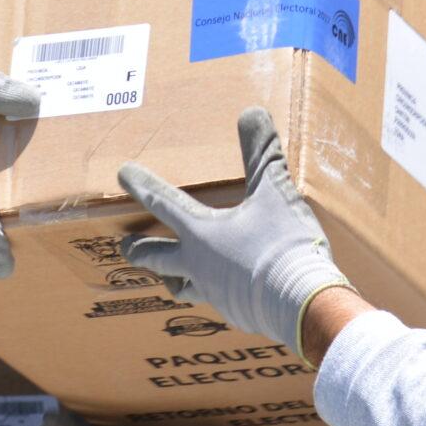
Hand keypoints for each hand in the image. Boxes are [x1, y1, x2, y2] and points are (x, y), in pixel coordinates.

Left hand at [119, 108, 347, 353]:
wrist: (303, 304)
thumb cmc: (283, 245)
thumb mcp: (275, 193)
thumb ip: (261, 153)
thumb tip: (252, 113)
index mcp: (201, 233)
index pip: (163, 203)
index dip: (142, 185)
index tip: (123, 173)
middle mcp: (198, 265)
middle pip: (156, 257)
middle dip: (139, 249)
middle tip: (125, 245)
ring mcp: (215, 294)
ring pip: (182, 286)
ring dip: (172, 278)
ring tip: (171, 277)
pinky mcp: (236, 313)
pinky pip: (215, 302)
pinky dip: (214, 292)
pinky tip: (227, 291)